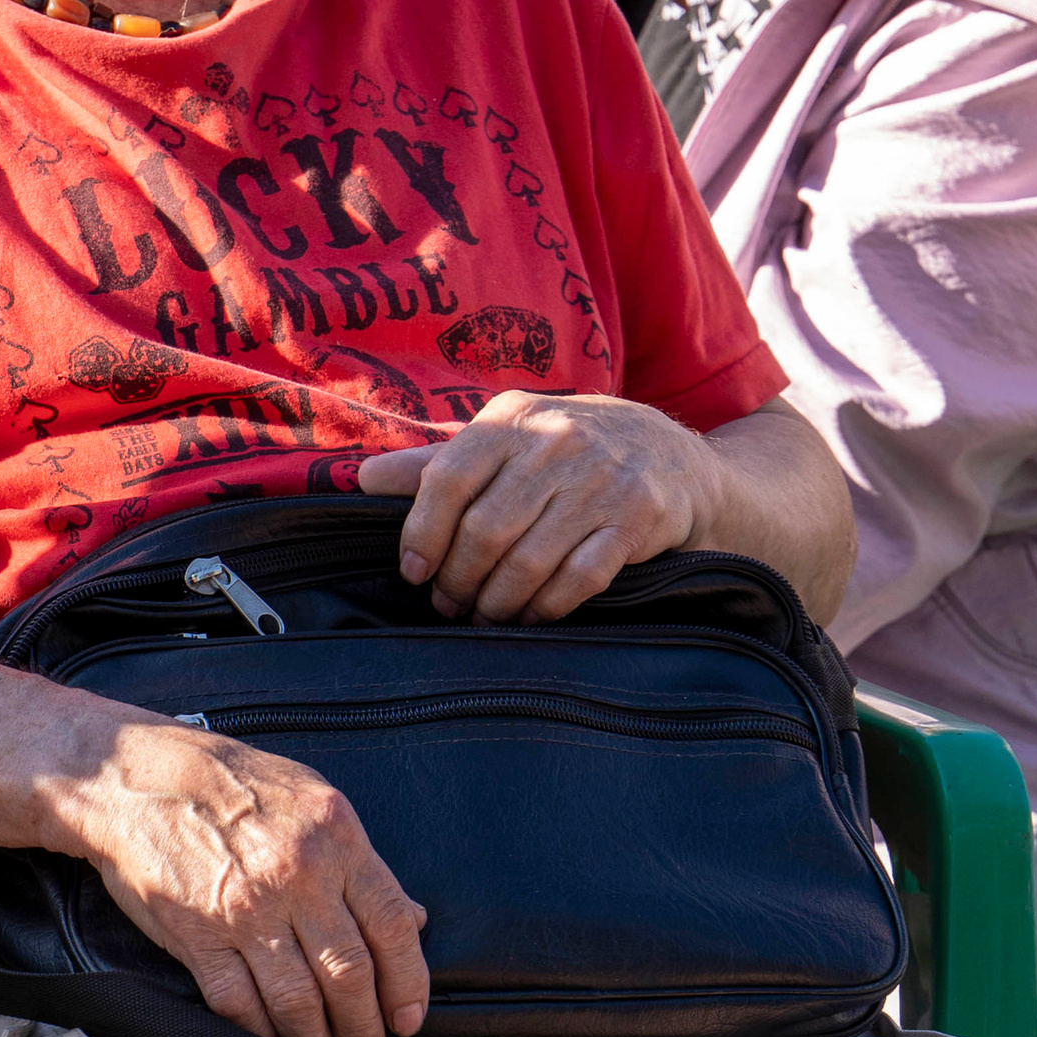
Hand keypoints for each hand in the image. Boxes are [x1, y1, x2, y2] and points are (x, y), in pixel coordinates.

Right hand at [47, 721, 428, 1036]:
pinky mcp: (199, 937)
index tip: (409, 1017)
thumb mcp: (312, 801)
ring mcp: (245, 911)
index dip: (408, 981)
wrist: (136, 778)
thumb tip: (413, 918)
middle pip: (349, 973)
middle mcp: (297, 877)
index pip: (391, 925)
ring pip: (298, 1000)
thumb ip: (361, 863)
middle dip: (365, 1026)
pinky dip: (262, 1035)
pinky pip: (240, 1003)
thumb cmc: (232, 784)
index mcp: (335, 839)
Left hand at [358, 390, 703, 619]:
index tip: (413, 572)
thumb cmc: (569, 453)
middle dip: (459, 581)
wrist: (674, 457)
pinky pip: (580, 578)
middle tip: (450, 606)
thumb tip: (363, 480)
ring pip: (530, 561)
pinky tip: (533, 617)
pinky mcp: (639, 516)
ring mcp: (601, 478)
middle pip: (486, 529)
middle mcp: (557, 441)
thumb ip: (438, 462)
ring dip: (499, 603)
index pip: (447, 477)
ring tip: (487, 617)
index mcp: (511, 418)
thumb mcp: (506, 440)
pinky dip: (548, 608)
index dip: (422, 532)